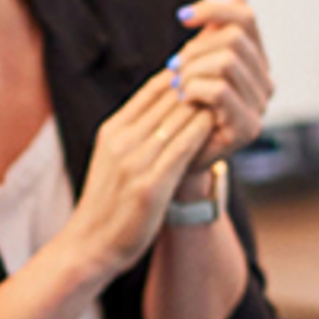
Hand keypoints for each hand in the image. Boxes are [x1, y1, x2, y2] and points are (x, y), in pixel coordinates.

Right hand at [64, 73, 222, 278]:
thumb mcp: (113, 157)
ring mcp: (134, 162)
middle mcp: (122, 140)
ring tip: (228, 98)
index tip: (208, 73)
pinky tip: (217, 125)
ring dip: (205, 106)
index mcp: (113, 130)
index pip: (154, 89)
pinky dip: (201, 132)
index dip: (184, 76)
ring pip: (178, 119)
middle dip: (200, 87)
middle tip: (228, 78)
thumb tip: (168, 107)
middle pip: (169, 99)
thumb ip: (135, 132)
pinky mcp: (150, 186)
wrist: (90, 245)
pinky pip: (182, 149)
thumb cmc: (108, 203)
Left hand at [168, 0, 271, 161]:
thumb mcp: (197, 64)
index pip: (245, 16)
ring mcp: (260, 106)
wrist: (177, 158)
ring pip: (227, 61)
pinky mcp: (248, 128)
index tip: (182, 17)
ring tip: (175, 85)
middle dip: (195, 48)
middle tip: (172, 66)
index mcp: (255, 60)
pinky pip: (220, 91)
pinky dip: (195, 89)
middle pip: (234, 37)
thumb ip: (214, 35)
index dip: (213, 8)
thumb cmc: (183, 108)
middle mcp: (265, 81)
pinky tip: (183, 98)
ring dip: (191, 70)